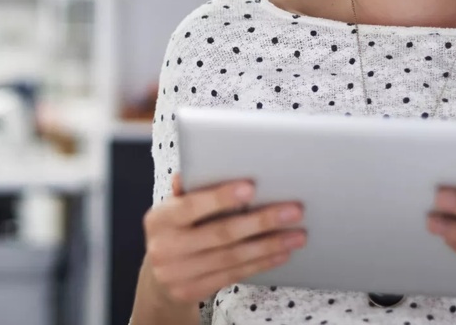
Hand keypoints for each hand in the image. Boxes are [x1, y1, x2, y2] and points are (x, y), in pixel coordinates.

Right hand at [141, 173, 306, 304]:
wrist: (159, 277)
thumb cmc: (174, 230)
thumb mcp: (172, 208)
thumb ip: (189, 190)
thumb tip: (203, 163)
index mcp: (159, 219)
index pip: (191, 206)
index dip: (221, 197)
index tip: (251, 187)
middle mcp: (165, 248)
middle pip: (221, 234)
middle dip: (261, 220)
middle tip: (294, 210)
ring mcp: (178, 274)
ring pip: (233, 257)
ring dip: (270, 245)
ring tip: (297, 234)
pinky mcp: (193, 291)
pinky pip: (234, 274)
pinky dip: (261, 263)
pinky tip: (281, 253)